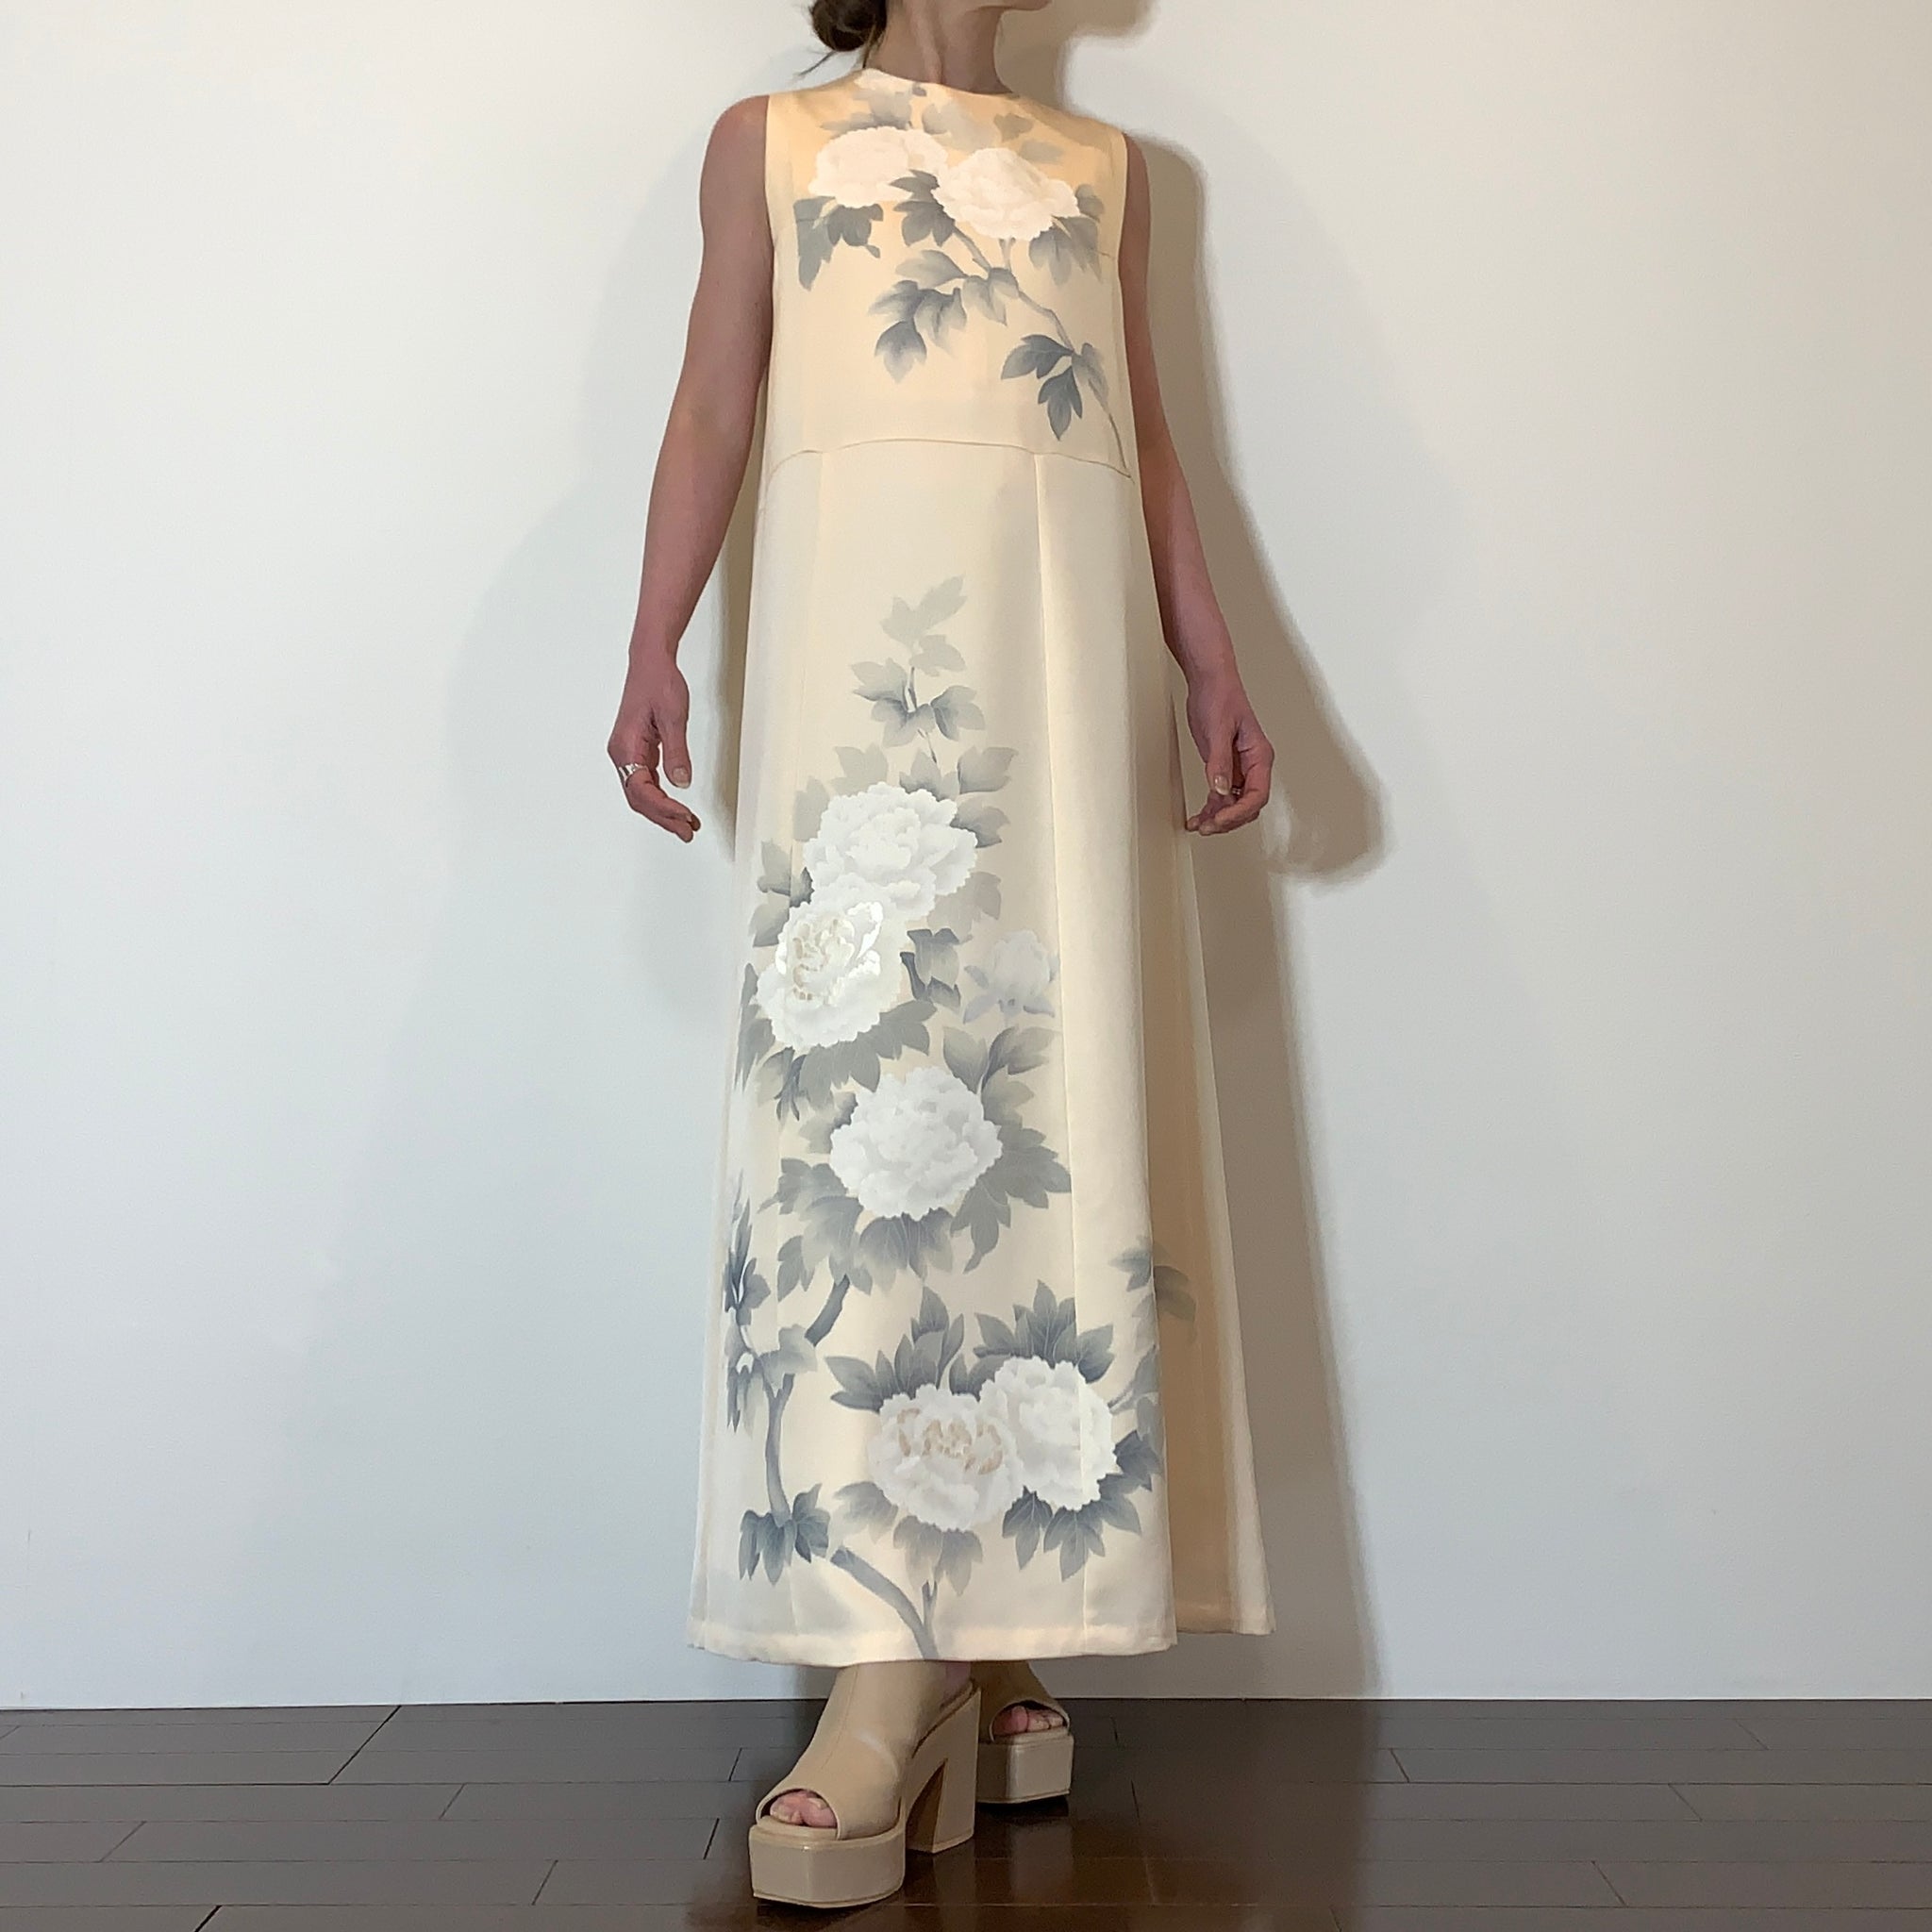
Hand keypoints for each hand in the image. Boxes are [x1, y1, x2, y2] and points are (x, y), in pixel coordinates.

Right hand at [608, 655, 700, 842]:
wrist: (650, 663)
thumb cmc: (658, 683)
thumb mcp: (673, 717)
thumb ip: (676, 752)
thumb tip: (681, 784)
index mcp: (625, 747)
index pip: (642, 790)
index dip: (663, 808)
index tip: (685, 817)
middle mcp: (622, 754)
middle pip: (639, 798)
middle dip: (663, 818)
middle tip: (687, 832)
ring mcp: (628, 754)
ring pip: (642, 793)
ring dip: (663, 811)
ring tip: (686, 825)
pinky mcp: (637, 751)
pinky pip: (646, 782)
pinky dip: (662, 797)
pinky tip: (677, 806)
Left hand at [1183, 672, 1273, 835]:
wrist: (1210, 681)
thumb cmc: (1220, 696)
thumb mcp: (1217, 730)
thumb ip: (1219, 762)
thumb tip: (1221, 791)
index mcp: (1260, 756)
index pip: (1257, 795)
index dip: (1239, 812)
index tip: (1219, 820)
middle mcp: (1253, 765)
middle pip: (1248, 805)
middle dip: (1228, 819)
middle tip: (1207, 827)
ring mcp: (1239, 768)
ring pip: (1234, 804)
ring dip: (1218, 818)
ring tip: (1198, 826)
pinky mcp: (1224, 767)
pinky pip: (1221, 796)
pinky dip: (1210, 808)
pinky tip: (1197, 817)